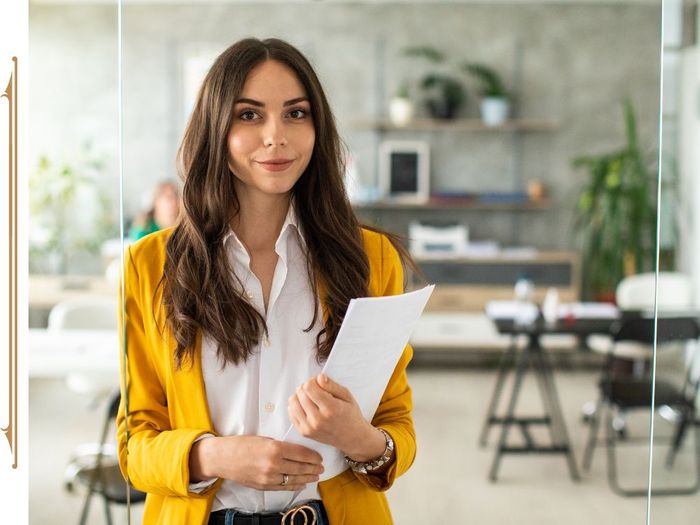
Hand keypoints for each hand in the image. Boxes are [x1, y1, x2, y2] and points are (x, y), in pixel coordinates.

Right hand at [189, 435, 323, 490]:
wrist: (223, 458)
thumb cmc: (242, 444)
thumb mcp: (264, 439)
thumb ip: (280, 445)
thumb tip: (297, 450)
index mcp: (275, 448)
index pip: (301, 453)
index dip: (313, 456)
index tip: (320, 457)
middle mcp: (273, 464)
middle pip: (300, 467)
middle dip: (313, 468)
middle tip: (322, 468)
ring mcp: (269, 477)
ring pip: (294, 479)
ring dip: (307, 478)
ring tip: (316, 476)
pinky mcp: (264, 486)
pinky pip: (284, 487)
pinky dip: (295, 486)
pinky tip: (302, 483)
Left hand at [288, 374, 385, 460]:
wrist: (351, 438)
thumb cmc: (350, 415)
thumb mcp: (347, 396)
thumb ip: (332, 385)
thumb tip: (318, 377)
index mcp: (331, 408)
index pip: (309, 387)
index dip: (312, 381)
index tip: (319, 383)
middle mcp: (318, 419)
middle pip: (300, 393)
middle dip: (306, 387)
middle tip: (316, 390)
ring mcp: (309, 427)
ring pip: (293, 402)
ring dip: (300, 396)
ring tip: (310, 398)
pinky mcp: (304, 432)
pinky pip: (291, 413)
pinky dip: (297, 406)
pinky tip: (307, 407)